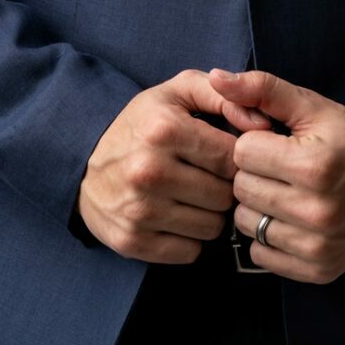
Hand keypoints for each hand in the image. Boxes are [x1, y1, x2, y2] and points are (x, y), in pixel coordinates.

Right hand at [74, 68, 274, 262]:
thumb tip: (263, 123)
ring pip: (212, 227)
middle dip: (223, 187)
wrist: (82, 161)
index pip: (232, 157)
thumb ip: (225, 96)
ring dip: (210, 214)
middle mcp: (150, 170)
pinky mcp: (132, 241)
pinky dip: (190, 238)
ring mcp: (139, 210)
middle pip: (224, 195)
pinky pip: (190, 252)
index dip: (237, 158)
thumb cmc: (142, 124)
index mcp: (164, 129)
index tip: (226, 156)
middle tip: (208, 177)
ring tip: (193, 196)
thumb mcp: (177, 92)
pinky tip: (177, 217)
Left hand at [207, 67, 344, 283]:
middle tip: (280, 166)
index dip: (255, 142)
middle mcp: (316, 210)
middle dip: (254, 173)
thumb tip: (216, 79)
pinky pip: (261, 254)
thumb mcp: (315, 107)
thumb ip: (263, 89)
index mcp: (314, 164)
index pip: (242, 152)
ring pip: (246, 223)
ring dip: (257, 205)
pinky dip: (267, 236)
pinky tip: (289, 218)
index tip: (275, 141)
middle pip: (241, 188)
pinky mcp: (319, 270)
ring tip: (284, 191)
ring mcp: (318, 245)